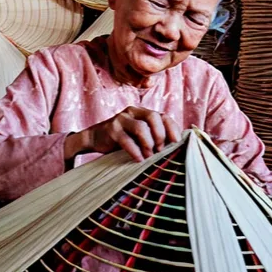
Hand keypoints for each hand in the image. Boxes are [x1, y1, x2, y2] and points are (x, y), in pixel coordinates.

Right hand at [65, 107, 181, 161]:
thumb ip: (153, 136)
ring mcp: (121, 119)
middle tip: (160, 150)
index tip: (176, 143)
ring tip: (149, 156)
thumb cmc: (122, 139)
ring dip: (148, 144)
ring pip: (141, 127)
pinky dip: (135, 152)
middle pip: (153, 117)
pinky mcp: (112, 129)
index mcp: (143, 112)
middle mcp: (133, 112)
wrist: (95, 138)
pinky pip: (127, 140)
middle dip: (160, 135)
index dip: (172, 129)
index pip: (163, 116)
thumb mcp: (139, 135)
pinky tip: (139, 159)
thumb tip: (175, 147)